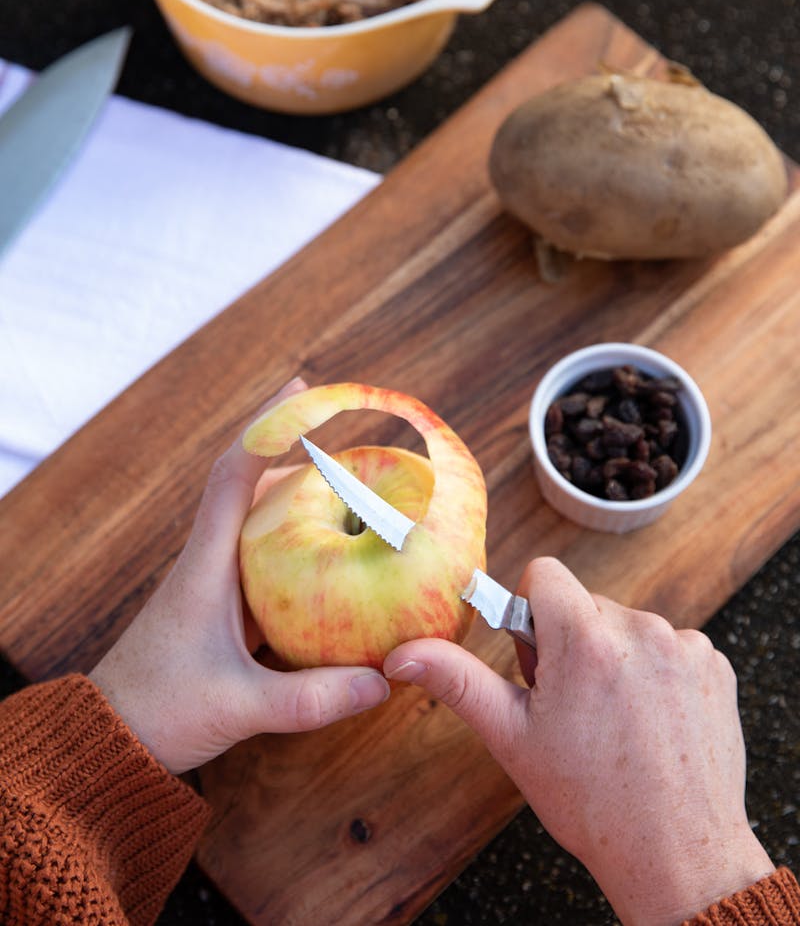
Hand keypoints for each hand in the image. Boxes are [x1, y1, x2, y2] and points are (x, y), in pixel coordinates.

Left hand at [90, 379, 389, 774]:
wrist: (108, 739)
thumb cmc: (159, 711)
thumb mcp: (240, 706)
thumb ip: (311, 699)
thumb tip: (383, 681)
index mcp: (206, 566)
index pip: (234, 476)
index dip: (266, 428)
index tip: (300, 388)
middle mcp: (210, 563)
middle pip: (255, 489)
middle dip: (301, 461)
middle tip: (356, 455)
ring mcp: (215, 585)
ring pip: (262, 527)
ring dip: (302, 507)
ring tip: (355, 502)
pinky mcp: (222, 609)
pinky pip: (266, 565)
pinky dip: (299, 554)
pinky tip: (333, 570)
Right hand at [384, 557, 773, 924]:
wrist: (677, 852)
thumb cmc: (591, 801)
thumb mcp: (512, 737)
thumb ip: (457, 681)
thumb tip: (403, 654)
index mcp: (584, 640)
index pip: (543, 574)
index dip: (530, 612)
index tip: (537, 660)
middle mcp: (639, 630)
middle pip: (585, 605)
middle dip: (571, 641)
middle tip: (573, 706)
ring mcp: (684, 647)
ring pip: (626, 627)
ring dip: (614, 658)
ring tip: (615, 721)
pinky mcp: (714, 665)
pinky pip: (670, 646)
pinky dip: (656, 673)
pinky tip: (651, 722)